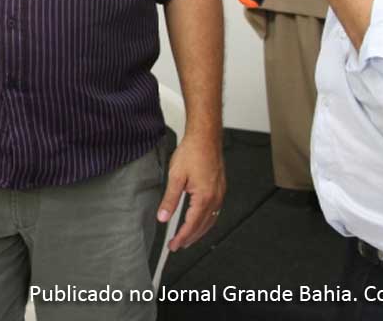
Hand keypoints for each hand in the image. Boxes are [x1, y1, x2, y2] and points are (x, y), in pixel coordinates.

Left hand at [157, 133, 225, 250]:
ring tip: (188, 238)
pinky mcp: (220, 188)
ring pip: (211, 220)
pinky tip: (200, 221)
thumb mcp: (175, 176)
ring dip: (199, 231)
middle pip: (203, 226)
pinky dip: (206, 221)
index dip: (182, 237)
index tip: (173, 245)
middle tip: (178, 246)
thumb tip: (163, 217)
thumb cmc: (192, 152)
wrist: (205, 137)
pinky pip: (215, 211)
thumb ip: (169, 199)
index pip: (192, 225)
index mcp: (204, 197)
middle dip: (190, 238)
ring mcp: (219, 193)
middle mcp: (215, 198)